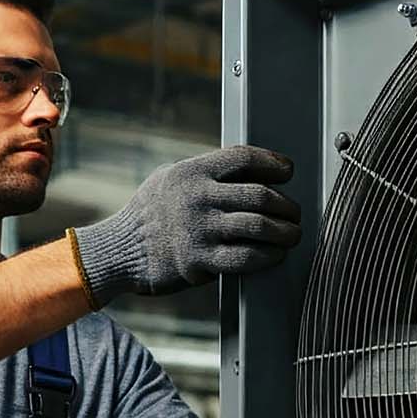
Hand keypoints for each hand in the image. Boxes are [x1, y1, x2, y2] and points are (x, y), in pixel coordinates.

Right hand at [72, 145, 301, 304]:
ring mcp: (199, 229)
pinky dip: (267, 256)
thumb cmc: (150, 212)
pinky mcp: (200, 260)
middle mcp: (198, 197)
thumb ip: (204, 172)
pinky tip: (274, 255)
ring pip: (258, 226)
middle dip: (287, 206)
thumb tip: (247, 169)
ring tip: (292, 235)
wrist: (121, 250)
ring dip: (284, 232)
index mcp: (193, 171)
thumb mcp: (170, 178)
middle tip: (295, 214)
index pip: (244, 157)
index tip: (288, 171)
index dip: (274, 162)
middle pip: (260, 195)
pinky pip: (245, 258)